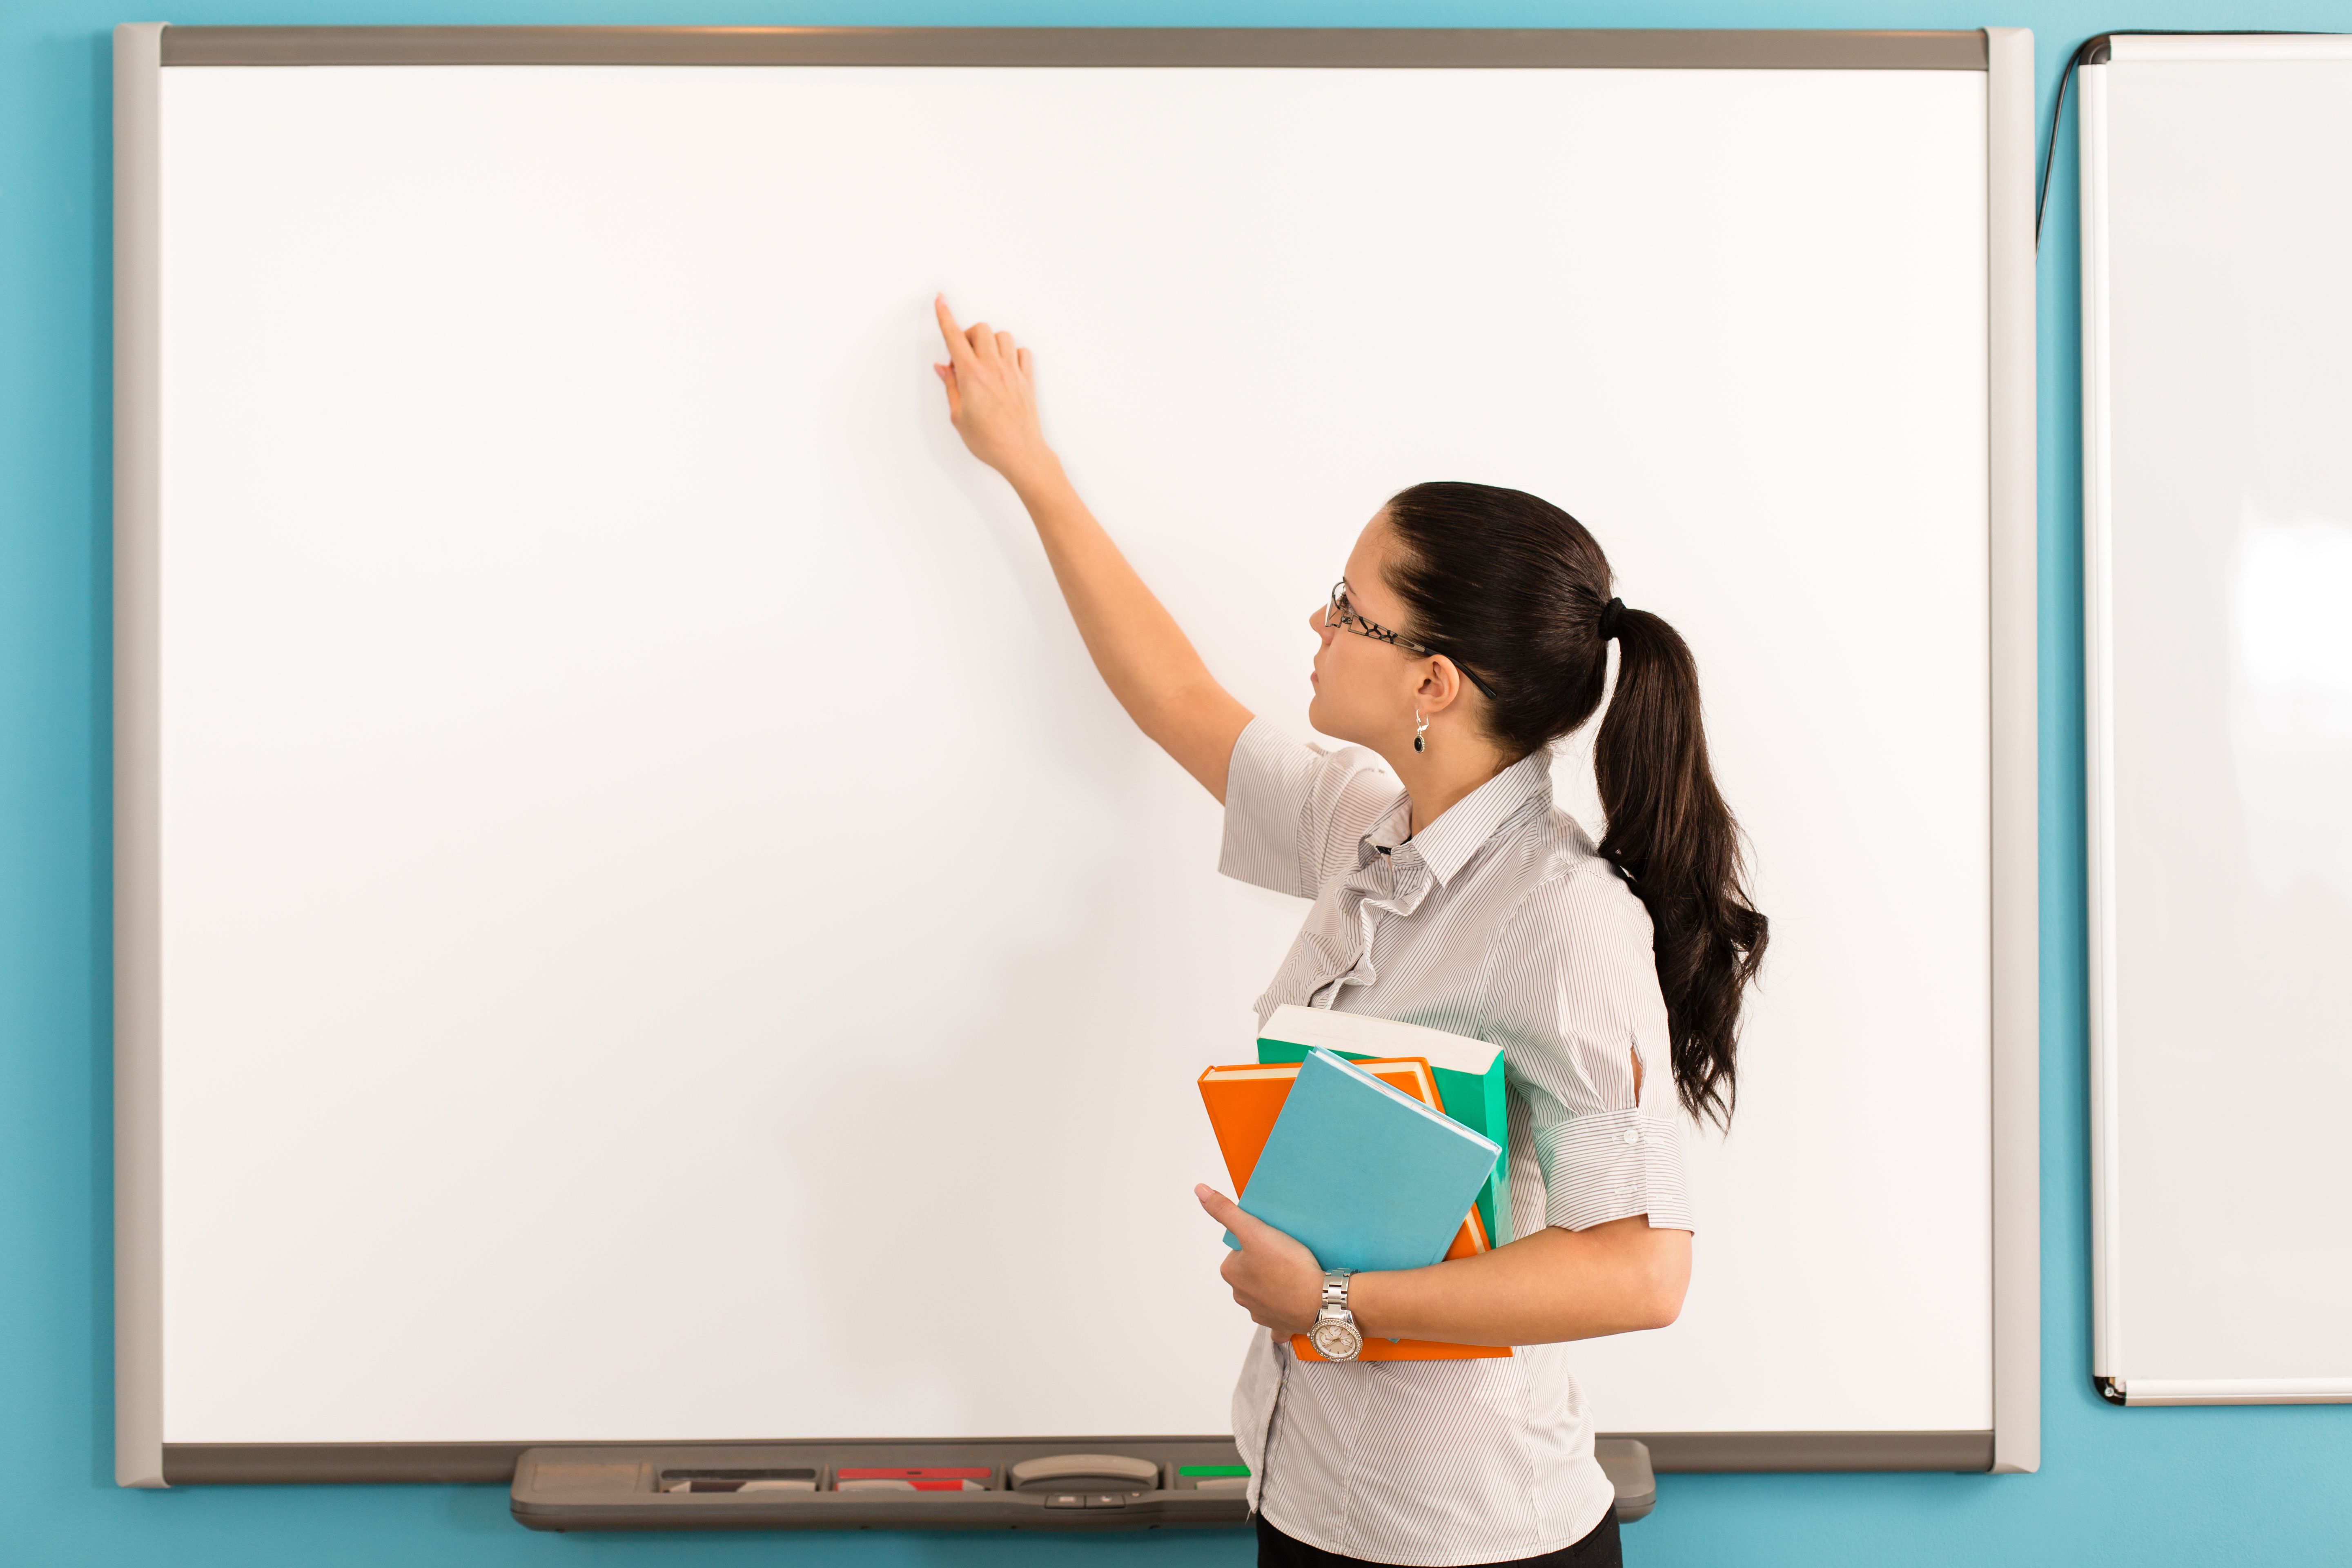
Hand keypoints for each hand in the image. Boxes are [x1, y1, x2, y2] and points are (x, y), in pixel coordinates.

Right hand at [932, 294, 1052, 489]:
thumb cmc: (988, 441)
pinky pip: (1022, 352)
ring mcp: (1012, 371)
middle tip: (962, 357)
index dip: (944, 315)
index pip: (954, 336)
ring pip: (1003, 336)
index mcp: (971, 375)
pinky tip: (1004, 367)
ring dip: (990, 342)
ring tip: (984, 361)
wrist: (1021, 454)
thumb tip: (943, 368)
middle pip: (981, 329)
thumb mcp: (958, 416)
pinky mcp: (1027, 380)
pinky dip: (1012, 353)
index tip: (940, 300)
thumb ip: (951, 387)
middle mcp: (993, 367)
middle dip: (968, 335)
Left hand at [1195, 1184, 1324, 1336]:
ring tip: (1296, 1270)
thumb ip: (1226, 1211)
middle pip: (1253, 1268)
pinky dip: (1286, 1306)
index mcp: (1231, 1273)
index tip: (1274, 1239)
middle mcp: (1241, 1295)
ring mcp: (1260, 1312)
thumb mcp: (1254, 1230)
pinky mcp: (1280, 1323)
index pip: (1241, 1248)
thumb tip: (1201, 1191)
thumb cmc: (1288, 1266)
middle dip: (1267, 1261)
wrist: (1320, 1300)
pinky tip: (1295, 1298)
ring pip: (1266, 1289)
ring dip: (1277, 1282)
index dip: (1259, 1240)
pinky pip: (1279, 1313)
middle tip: (1288, 1253)